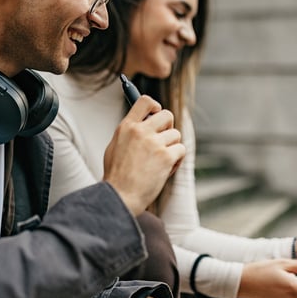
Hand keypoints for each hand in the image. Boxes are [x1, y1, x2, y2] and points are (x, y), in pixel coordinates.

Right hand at [103, 96, 185, 214]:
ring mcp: (154, 143)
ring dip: (172, 148)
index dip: (155, 106)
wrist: (120, 196)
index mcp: (126, 126)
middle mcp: (141, 131)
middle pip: (167, 115)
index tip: (156, 113)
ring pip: (176, 135)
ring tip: (161, 162)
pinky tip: (166, 170)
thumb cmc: (117, 176)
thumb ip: (130, 132)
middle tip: (163, 141)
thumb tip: (144, 122)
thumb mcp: (115, 146)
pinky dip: (177, 160)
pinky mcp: (166, 157)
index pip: (145, 101)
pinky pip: (181, 150)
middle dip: (168, 127)